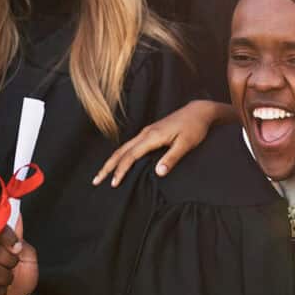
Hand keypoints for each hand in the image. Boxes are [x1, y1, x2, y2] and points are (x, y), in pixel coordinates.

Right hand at [0, 222, 36, 294]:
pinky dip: (0, 291)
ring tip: (6, 280)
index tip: (16, 244)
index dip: (3, 234)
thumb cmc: (19, 277)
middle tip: (13, 266)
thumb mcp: (28, 258)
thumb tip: (17, 218)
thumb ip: (21, 240)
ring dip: (6, 278)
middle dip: (9, 260)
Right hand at [93, 100, 231, 186]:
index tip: (114, 184)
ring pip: (124, 148)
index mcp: (152, 136)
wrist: (199, 111)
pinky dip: (121, 155)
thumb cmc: (195, 128)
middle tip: (96, 181)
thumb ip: (172, 158)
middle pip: (121, 151)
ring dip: (112, 161)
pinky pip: (130, 146)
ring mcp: (147, 132)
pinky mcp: (150, 132)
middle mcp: (145, 133)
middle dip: (107, 167)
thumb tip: (158, 173)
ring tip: (102, 174)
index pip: (130, 156)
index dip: (121, 170)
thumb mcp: (186, 144)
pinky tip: (120, 163)